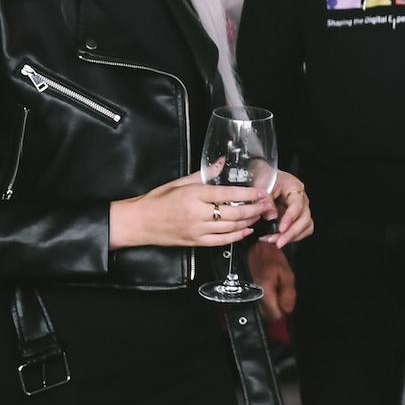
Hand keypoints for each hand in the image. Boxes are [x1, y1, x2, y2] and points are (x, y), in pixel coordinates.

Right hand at [109, 173, 271, 249]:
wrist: (139, 222)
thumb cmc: (157, 200)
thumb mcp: (180, 182)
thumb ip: (204, 174)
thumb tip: (221, 162)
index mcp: (194, 195)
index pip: (227, 194)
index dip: (247, 194)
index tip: (260, 191)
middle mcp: (197, 214)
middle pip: (233, 213)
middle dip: (253, 209)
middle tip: (264, 204)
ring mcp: (197, 230)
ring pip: (230, 228)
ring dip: (248, 222)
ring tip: (258, 215)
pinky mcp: (196, 242)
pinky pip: (221, 241)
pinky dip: (236, 237)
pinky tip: (245, 231)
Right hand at [248, 242, 296, 321]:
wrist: (254, 249)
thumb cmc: (270, 258)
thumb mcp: (286, 274)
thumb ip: (288, 293)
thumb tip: (288, 309)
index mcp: (265, 292)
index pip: (275, 316)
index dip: (283, 313)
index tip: (286, 306)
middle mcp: (254, 296)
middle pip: (267, 316)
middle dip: (277, 310)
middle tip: (281, 296)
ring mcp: (248, 295)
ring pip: (262, 311)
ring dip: (270, 306)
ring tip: (274, 291)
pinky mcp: (246, 293)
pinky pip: (257, 304)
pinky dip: (264, 301)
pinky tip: (268, 291)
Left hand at [263, 171, 312, 247]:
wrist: (264, 177)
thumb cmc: (264, 178)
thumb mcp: (261, 185)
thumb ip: (266, 200)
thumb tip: (271, 216)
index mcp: (294, 188)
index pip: (297, 205)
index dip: (290, 218)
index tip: (281, 228)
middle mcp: (301, 200)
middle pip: (305, 219)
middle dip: (292, 233)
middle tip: (278, 241)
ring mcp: (300, 210)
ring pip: (305, 227)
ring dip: (291, 237)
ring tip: (275, 241)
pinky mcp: (296, 218)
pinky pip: (301, 230)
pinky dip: (290, 237)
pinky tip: (276, 239)